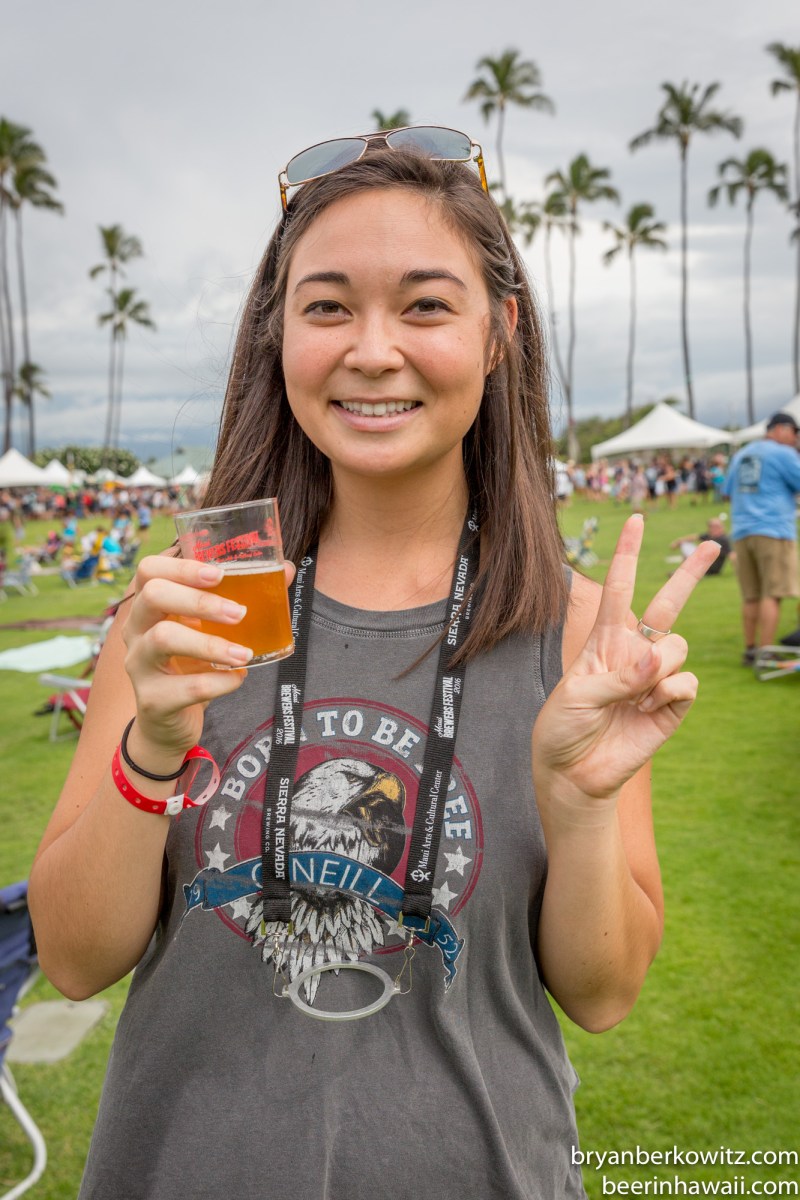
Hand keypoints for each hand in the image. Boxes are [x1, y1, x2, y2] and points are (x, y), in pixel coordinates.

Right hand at [121, 555, 294, 761]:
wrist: (168, 722)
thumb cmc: (190, 664)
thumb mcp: (209, 630)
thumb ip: (240, 599)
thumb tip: (285, 571)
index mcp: (149, 606)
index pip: (149, 571)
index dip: (181, 567)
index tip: (219, 574)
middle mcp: (135, 630)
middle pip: (154, 596)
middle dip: (200, 601)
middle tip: (239, 613)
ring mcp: (139, 665)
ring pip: (164, 639)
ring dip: (211, 644)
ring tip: (243, 653)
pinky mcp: (153, 700)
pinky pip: (187, 687)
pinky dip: (220, 683)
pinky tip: (237, 678)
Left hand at [533, 515, 718, 805]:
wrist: (573, 773)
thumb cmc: (564, 728)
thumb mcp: (578, 695)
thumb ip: (617, 676)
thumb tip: (659, 665)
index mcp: (603, 641)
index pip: (619, 590)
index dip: (628, 554)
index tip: (637, 521)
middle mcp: (633, 653)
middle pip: (667, 604)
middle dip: (690, 573)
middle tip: (713, 543)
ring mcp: (654, 679)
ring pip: (677, 647)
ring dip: (658, 667)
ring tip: (636, 696)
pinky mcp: (672, 706)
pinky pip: (686, 682)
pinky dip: (667, 692)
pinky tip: (647, 710)